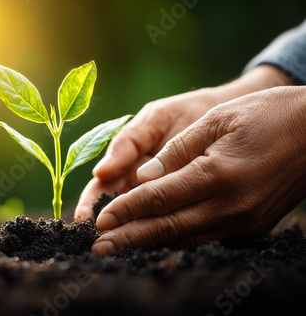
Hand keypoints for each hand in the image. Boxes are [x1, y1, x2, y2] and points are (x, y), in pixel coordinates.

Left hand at [91, 86, 305, 255]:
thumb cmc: (267, 115)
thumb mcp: (218, 119)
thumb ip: (177, 151)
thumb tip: (142, 178)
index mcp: (217, 173)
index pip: (157, 198)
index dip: (125, 211)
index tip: (99, 220)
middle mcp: (230, 205)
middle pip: (167, 228)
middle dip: (128, 239)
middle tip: (97, 249)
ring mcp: (244, 220)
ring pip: (185, 238)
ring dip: (148, 244)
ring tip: (119, 250)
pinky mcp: (252, 227)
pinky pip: (205, 238)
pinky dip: (177, 240)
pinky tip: (156, 241)